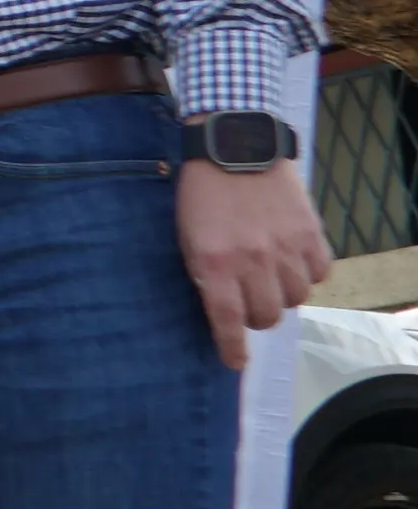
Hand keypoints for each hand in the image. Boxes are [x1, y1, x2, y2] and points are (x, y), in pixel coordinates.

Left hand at [180, 158, 332, 359]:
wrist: (236, 147)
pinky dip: (308, 273)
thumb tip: (220, 307)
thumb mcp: (187, 235)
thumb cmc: (202, 193)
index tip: (235, 361)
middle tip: (250, 302)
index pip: (226, 320)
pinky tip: (293, 259)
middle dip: (257, 316)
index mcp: (214, 263)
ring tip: (271, 276)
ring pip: (296, 298)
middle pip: (267, 315)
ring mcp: (286, 248)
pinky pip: (319, 274)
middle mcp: (253, 261)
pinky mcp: (311, 233)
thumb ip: (206, 272)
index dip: (232, 347)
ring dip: (283, 294)